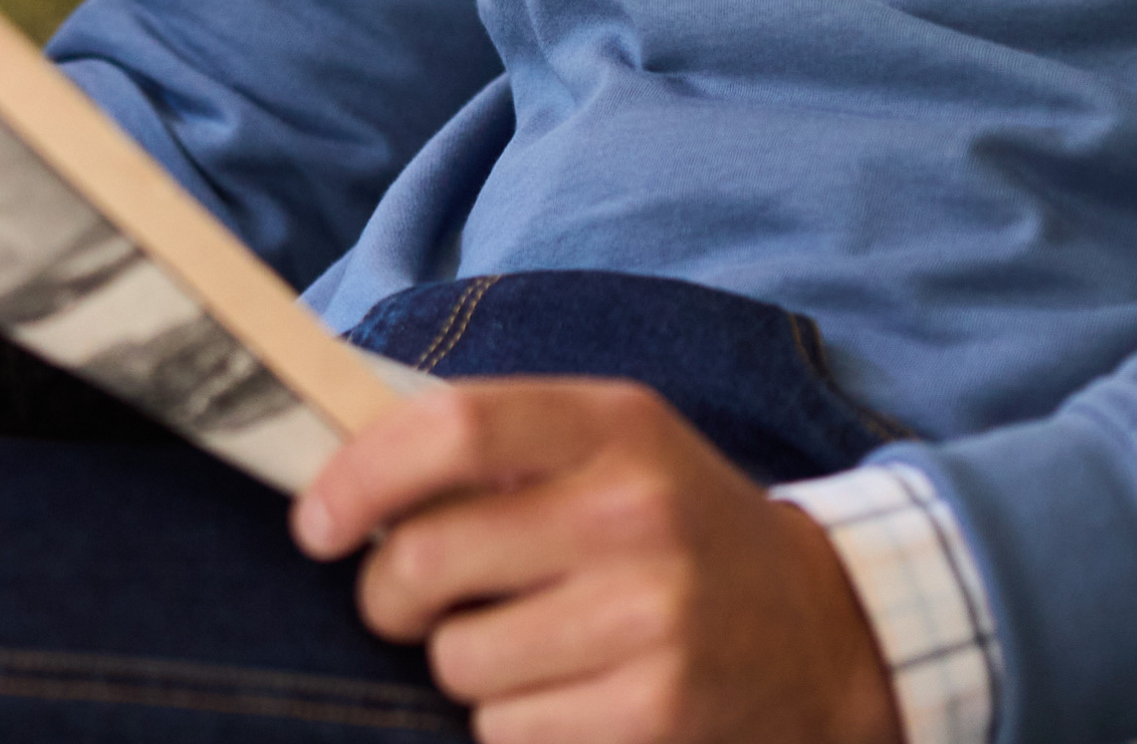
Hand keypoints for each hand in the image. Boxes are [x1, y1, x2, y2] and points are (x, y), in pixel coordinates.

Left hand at [292, 378, 902, 743]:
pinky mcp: (651, 716)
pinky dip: (513, 726)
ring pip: (457, 660)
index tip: (315, 520)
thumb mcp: (614, 446)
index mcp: (617, 423)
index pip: (456, 427)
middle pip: (430, 556)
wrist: (820, 632)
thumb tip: (344, 464)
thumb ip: (501, 442)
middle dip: (389, 591)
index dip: (363, 474)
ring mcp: (650, 618)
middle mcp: (636, 511)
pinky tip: (568, 695)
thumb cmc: (675, 527)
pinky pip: (505, 734)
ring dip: (462, 666)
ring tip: (526, 645)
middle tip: (405, 598)